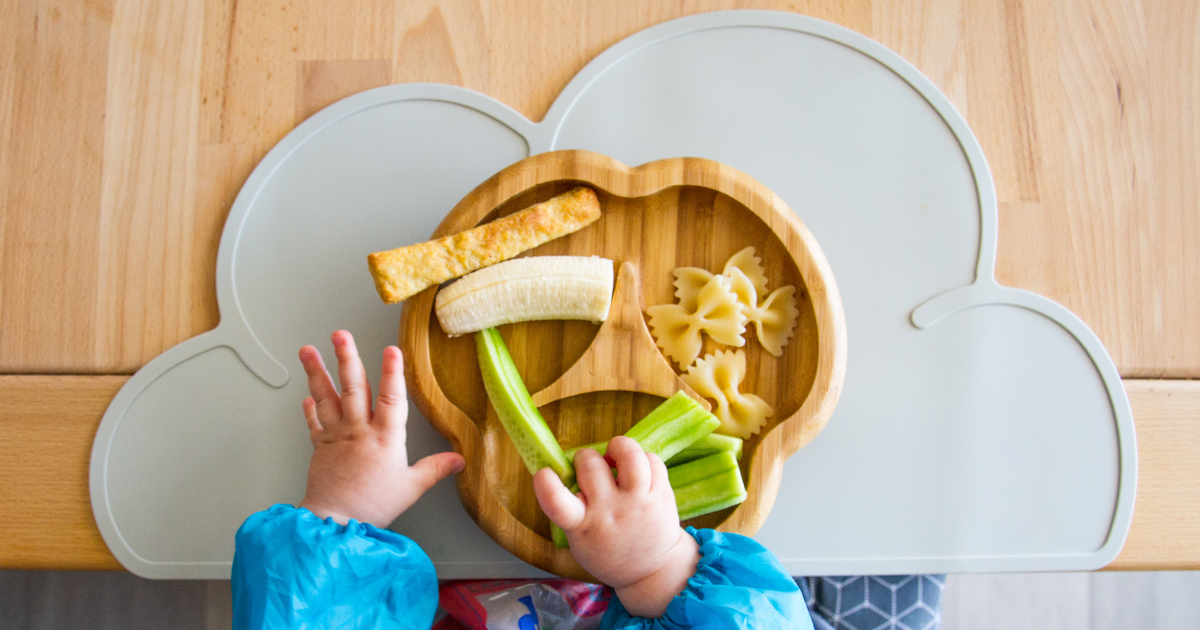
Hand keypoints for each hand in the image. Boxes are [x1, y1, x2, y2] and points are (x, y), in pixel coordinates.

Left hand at [296, 330, 464, 527]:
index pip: (391, 398)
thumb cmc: (373, 506)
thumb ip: (435, 469)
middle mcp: (359, 431)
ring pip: (327, 398)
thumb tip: (459, 459)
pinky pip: (314, 422)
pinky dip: (310, 407)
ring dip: (317, 372)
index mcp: (385, 438)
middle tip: (340, 335)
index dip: (393, 373)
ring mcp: (336, 436)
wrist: (334, 522)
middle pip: (353, 388)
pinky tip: (307, 394)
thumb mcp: (411, 488)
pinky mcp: (320, 447)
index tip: (391, 350)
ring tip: (308, 350)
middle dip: (346, 358)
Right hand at [533, 436, 699, 617]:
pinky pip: (652, 459)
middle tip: (590, 468)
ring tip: (616, 456)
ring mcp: (638, 502)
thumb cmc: (607, 549)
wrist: (652, 570)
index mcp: (582, 525)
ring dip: (619, 447)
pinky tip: (637, 470)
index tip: (544, 473)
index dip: (546, 483)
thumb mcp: (579, 539)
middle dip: (585, 457)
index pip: (557, 502)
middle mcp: (610, 511)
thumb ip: (570, 508)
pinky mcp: (661, 494)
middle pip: (591, 464)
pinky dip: (642, 458)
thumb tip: (568, 467)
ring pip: (630, 455)